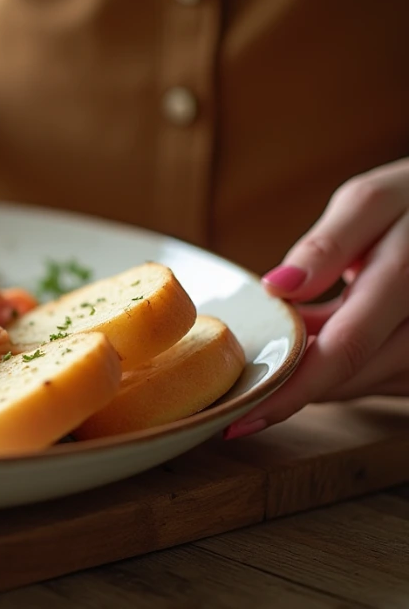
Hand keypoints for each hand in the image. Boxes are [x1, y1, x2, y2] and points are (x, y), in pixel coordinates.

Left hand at [225, 157, 408, 438]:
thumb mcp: (372, 204)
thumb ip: (327, 245)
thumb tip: (277, 287)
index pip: (346, 346)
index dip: (292, 388)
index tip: (239, 417)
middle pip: (353, 376)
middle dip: (293, 392)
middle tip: (239, 399)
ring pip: (365, 384)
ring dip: (315, 382)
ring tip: (271, 363)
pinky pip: (382, 379)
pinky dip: (342, 373)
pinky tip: (313, 354)